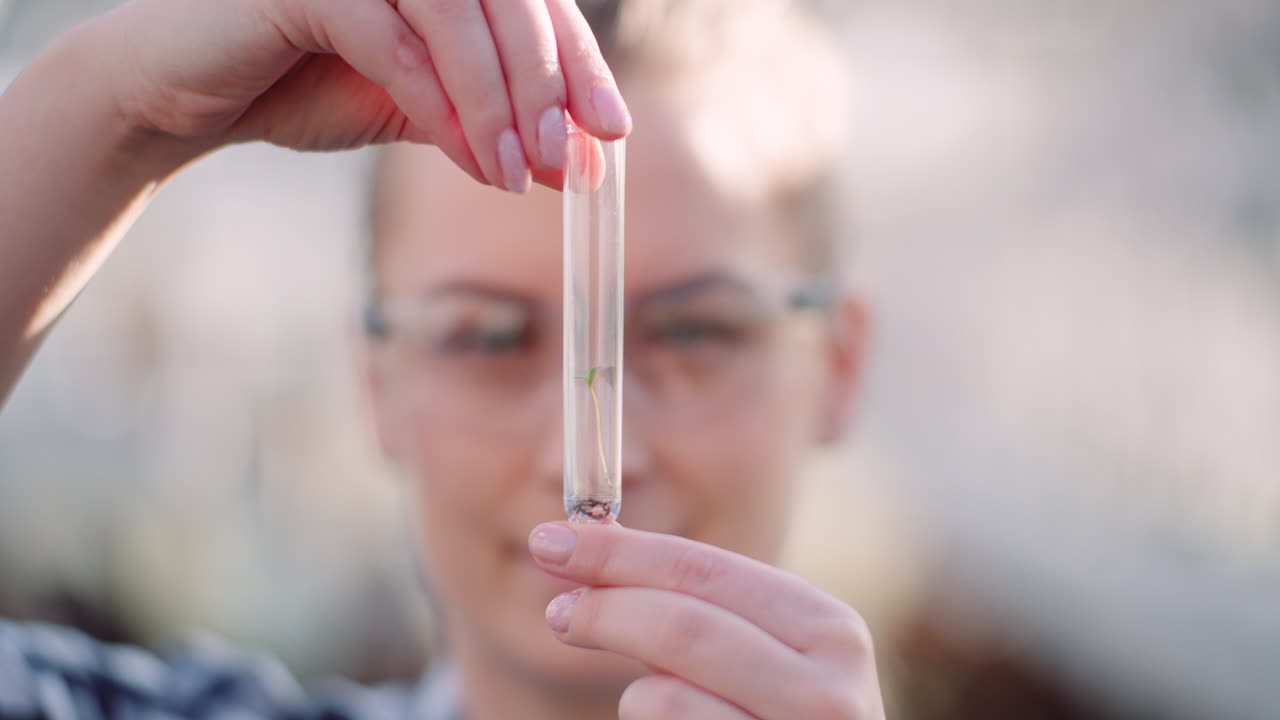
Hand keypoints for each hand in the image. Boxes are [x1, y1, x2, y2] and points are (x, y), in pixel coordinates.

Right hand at [93, 0, 630, 189]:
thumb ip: (486, 126)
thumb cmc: (301, 87)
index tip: (610, 131)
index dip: (577, 66)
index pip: (532, 4)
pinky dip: (432, 97)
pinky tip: (464, 152)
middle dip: (548, 85)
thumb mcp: (417, 110)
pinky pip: (388, 36)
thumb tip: (570, 167)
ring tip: (514, 173)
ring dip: (496, 100)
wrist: (187, 95)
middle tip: (568, 159)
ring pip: (458, 13)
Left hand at [528, 523, 885, 718]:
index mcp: (830, 630)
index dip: (620, 553)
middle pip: (681, 627)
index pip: (705, 570)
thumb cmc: (776, 711)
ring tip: (649, 703)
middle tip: (557, 611)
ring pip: (664, 697)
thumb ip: (695, 600)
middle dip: (604, 609)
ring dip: (635, 695)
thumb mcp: (762, 651)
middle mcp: (828, 690)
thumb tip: (588, 539)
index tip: (552, 542)